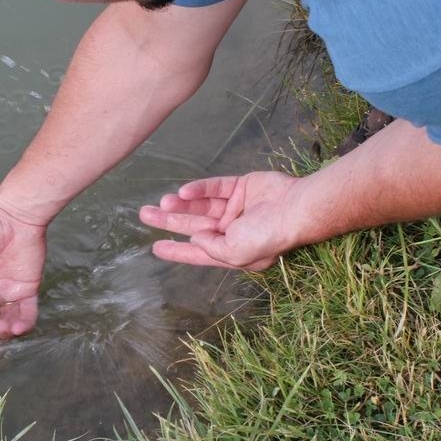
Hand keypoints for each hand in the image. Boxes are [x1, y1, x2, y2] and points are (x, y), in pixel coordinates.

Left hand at [139, 171, 302, 269]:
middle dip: (169, 221)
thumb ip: (212, 249)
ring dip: (181, 205)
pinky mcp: (241, 187)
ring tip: (160, 203)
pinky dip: (198, 189)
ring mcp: (237, 207)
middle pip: (194, 225)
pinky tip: (183, 192)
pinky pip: (215, 187)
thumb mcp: (236, 253)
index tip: (156, 248)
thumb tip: (196, 239)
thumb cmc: (267, 236)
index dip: (177, 251)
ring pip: (201, 206)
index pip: (198, 252)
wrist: (295, 207)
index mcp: (233, 250)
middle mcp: (232, 230)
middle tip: (144, 214)